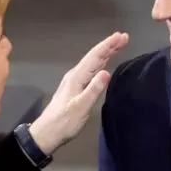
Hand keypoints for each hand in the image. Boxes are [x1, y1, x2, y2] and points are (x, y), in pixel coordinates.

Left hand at [27, 31, 129, 154]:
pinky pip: (90, 70)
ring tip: (118, 45)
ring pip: (92, 63)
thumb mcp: (81, 108)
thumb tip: (107, 72)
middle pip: (94, 57)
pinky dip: (100, 64)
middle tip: (124, 37)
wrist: (47, 133)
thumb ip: (94, 90)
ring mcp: (75, 82)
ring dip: (105, 53)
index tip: (122, 36)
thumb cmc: (64, 122)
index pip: (95, 57)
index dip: (108, 45)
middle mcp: (75, 76)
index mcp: (77, 77)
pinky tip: (104, 64)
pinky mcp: (75, 88)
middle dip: (109, 46)